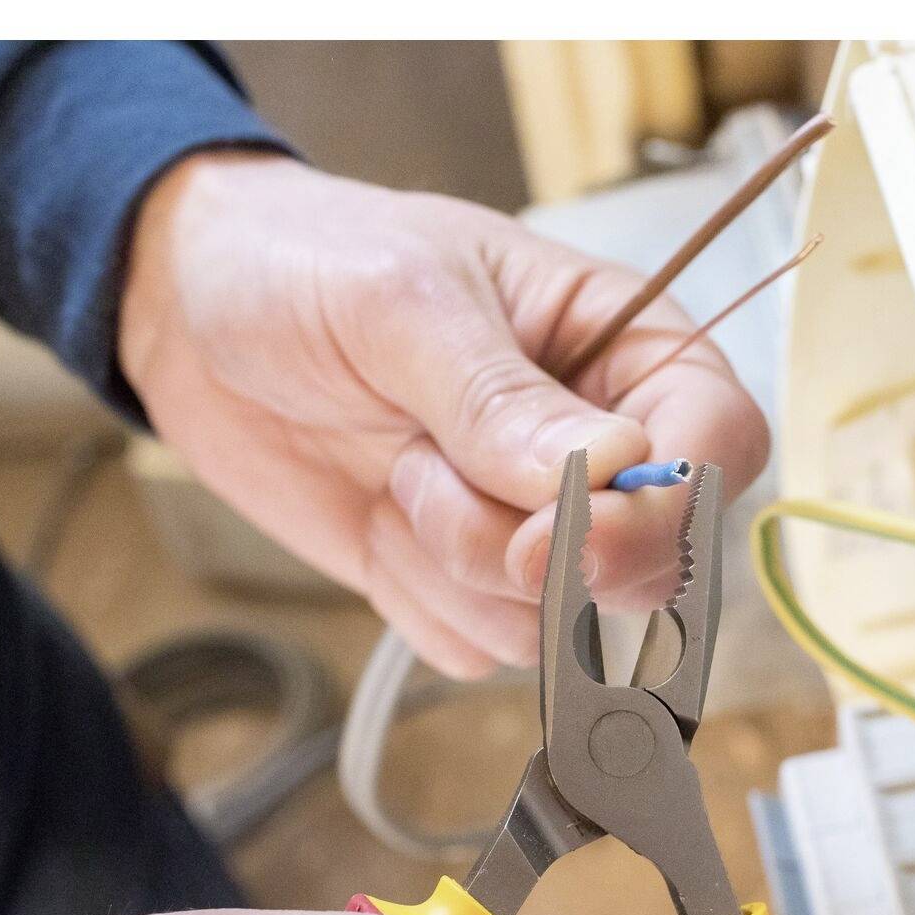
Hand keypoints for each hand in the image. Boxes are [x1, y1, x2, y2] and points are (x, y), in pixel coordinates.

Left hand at [117, 152, 770, 677]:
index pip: (720, 445)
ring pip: (561, 625)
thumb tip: (617, 467)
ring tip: (395, 470)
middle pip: (655, 565)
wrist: (193, 316)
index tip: (561, 523)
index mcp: (629, 346)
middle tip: (431, 484)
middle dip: (542, 556)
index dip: (666, 506)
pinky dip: (418, 603)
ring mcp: (538, 529)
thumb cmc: (309, 266)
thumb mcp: (402, 306)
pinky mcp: (467, 586)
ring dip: (459, 570)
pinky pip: (479, 649)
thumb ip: (502, 396)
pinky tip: (379, 523)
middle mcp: (603, 449)